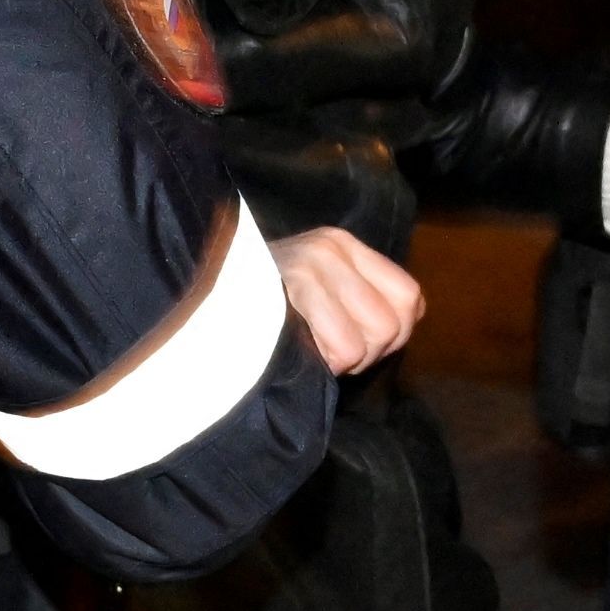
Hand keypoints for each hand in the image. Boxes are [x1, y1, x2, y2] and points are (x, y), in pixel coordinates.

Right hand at [269, 224, 425, 376]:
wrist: (198, 298)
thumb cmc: (263, 306)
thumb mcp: (317, 288)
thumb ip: (362, 300)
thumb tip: (405, 323)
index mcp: (343, 245)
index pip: (410, 298)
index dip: (395, 334)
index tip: (362, 343)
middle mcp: (330, 249)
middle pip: (393, 325)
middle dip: (367, 353)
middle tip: (330, 350)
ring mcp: (310, 267)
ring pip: (365, 342)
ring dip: (341, 361)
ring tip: (312, 349)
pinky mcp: (292, 290)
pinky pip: (341, 349)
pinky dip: (324, 365)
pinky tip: (298, 352)